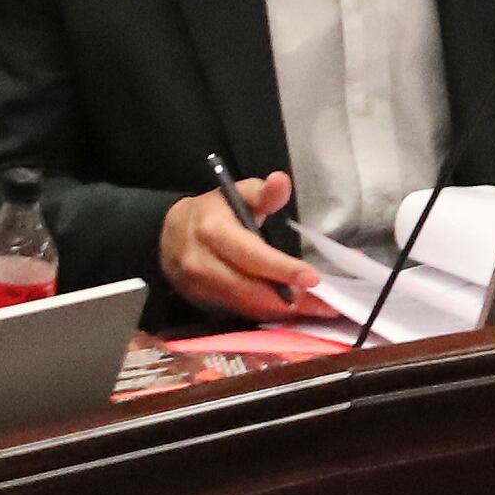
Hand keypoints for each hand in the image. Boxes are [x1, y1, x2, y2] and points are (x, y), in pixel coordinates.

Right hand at [159, 171, 321, 320]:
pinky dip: (266, 314)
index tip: (313, 278)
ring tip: (316, 309)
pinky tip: (292, 312)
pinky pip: (238, 313)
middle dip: (291, 299)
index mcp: (213, 232)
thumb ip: (262, 192)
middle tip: (327, 304)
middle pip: (251, 289)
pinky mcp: (202, 303)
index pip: (252, 255)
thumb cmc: (212, 211)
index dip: (282, 269)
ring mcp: (199, 288)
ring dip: (282, 312)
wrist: (167, 235)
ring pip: (246, 306)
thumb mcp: (236, 193)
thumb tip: (280, 181)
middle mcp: (202, 264)